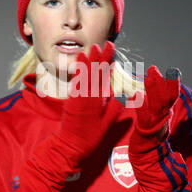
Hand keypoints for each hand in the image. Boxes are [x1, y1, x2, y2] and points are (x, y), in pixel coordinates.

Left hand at [53, 41, 121, 159]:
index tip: (110, 49)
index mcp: (95, 100)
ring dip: (86, 62)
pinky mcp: (70, 101)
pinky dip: (78, 74)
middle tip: (101, 45)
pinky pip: (75, 84)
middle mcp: (85, 96)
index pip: (102, 76)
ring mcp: (76, 98)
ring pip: (83, 76)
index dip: (106, 61)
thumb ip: (114, 109)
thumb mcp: (106, 126)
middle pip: (92, 73)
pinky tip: (79, 68)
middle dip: (97, 57)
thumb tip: (123, 94)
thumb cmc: (88, 139)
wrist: (68, 147)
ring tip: (89, 50)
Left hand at [129, 65, 180, 153]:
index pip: (172, 95)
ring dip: (152, 90)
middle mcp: (164, 116)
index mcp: (166, 111)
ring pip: (156, 105)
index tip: (174, 71)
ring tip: (148, 77)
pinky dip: (140, 106)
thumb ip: (154, 101)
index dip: (173, 83)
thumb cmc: (149, 132)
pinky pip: (143, 116)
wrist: (148, 155)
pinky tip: (135, 96)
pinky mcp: (145, 130)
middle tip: (154, 69)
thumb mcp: (154, 115)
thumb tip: (150, 83)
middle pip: (166, 97)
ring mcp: (155, 123)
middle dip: (162, 83)